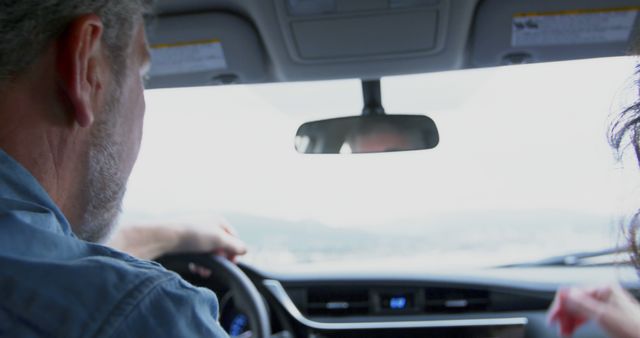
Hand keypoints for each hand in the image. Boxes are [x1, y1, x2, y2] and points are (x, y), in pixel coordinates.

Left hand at [108, 220, 246, 261]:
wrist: (162, 237)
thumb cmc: (192, 235)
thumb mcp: (219, 239)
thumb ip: (235, 246)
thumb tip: (244, 250)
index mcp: (219, 220)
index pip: (234, 238)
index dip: (234, 252)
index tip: (231, 263)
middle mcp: (209, 224)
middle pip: (222, 246)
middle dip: (220, 259)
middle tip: (215, 268)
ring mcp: (196, 233)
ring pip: (209, 252)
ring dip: (209, 263)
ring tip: (204, 270)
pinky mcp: (185, 242)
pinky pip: (198, 254)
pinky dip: (199, 262)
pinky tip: (196, 268)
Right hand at [548, 284, 639, 337]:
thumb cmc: (633, 328)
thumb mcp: (603, 316)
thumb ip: (581, 304)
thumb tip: (563, 294)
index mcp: (602, 289)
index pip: (571, 293)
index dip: (559, 306)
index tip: (553, 319)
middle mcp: (602, 293)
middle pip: (573, 301)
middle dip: (564, 316)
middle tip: (559, 329)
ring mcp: (604, 303)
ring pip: (578, 309)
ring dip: (569, 320)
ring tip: (565, 332)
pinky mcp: (606, 313)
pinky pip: (585, 315)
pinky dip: (577, 322)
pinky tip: (572, 329)